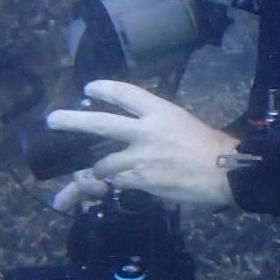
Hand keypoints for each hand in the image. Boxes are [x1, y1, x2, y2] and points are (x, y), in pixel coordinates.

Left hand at [45, 81, 238, 208]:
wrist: (226, 171)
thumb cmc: (210, 147)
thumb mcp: (182, 124)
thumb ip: (155, 127)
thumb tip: (133, 136)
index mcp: (161, 111)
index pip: (126, 93)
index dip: (104, 88)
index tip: (89, 88)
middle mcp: (147, 131)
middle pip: (102, 124)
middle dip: (73, 121)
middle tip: (52, 120)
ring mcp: (142, 157)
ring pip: (104, 164)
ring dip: (94, 172)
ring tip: (84, 177)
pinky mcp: (141, 180)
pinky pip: (116, 183)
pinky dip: (109, 186)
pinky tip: (105, 190)